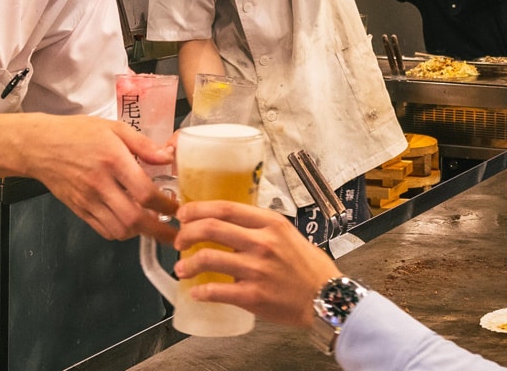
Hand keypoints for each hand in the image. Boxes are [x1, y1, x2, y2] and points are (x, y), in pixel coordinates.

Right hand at [27, 115, 177, 242]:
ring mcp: (88, 200)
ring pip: (119, 230)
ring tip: (152, 225)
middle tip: (174, 234)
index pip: (144, 192)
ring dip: (139, 232)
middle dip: (158, 231)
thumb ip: (143, 144)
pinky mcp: (79, 210)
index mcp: (113, 160)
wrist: (40, 146)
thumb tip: (168, 157)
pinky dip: (121, 232)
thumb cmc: (78, 133)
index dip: (165, 205)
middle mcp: (100, 184)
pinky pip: (104, 230)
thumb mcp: (114, 128)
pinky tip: (129, 223)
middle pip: (133, 219)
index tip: (177, 208)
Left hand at [173, 200, 340, 327]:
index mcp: (270, 223)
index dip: (198, 209)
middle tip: (179, 241)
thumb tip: (230, 223)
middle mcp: (262, 243)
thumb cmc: (309, 267)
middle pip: (211, 228)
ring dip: (187, 264)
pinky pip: (216, 291)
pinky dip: (200, 291)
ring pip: (208, 259)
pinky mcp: (253, 296)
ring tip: (182, 269)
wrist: (326, 298)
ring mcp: (256, 270)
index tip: (184, 213)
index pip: (225, 208)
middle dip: (186, 233)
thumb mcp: (288, 233)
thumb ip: (260, 226)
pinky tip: (196, 292)